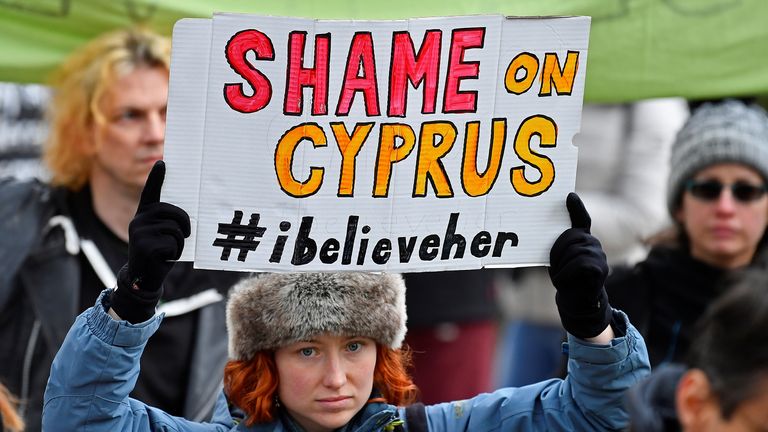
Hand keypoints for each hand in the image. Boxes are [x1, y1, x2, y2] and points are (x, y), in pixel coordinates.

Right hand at [110, 161, 189, 322]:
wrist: (143, 278)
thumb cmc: (158, 253)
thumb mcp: (162, 235)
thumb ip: (168, 222)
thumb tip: (187, 216)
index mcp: (145, 214)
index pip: (150, 192)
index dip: (156, 177)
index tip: (162, 163)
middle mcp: (139, 219)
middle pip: (174, 212)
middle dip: (185, 224)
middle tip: (186, 234)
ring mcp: (140, 231)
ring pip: (175, 229)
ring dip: (179, 242)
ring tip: (168, 250)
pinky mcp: (144, 245)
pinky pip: (172, 243)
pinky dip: (175, 252)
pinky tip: (163, 258)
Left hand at [549, 192, 611, 338]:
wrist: (577, 303)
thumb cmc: (567, 279)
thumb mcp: (559, 260)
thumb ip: (559, 246)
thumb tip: (543, 229)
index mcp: (582, 239)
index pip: (581, 219)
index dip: (576, 207)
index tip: (569, 195)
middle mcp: (593, 243)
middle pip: (571, 236)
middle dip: (557, 252)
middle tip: (554, 267)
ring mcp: (600, 255)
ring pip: (574, 251)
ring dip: (561, 266)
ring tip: (562, 277)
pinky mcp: (601, 268)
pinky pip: (579, 264)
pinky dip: (566, 274)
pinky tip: (565, 282)